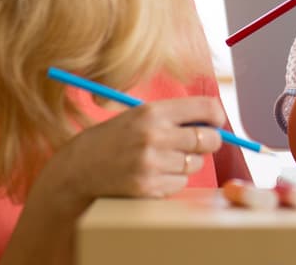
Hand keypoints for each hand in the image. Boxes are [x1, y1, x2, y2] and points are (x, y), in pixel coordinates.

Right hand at [38, 96, 225, 210]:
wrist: (78, 169)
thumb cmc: (114, 139)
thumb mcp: (140, 116)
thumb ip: (174, 116)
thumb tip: (215, 123)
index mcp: (153, 112)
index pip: (206, 107)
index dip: (217, 116)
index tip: (215, 122)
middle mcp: (154, 136)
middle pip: (209, 139)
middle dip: (209, 142)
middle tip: (198, 144)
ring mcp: (152, 164)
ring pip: (195, 164)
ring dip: (186, 163)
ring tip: (162, 159)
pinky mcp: (149, 187)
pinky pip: (180, 184)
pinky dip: (172, 181)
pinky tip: (153, 174)